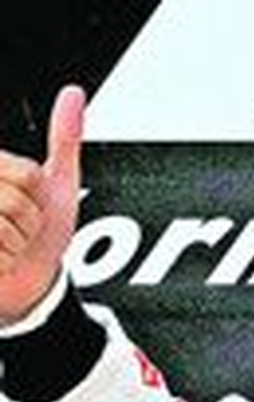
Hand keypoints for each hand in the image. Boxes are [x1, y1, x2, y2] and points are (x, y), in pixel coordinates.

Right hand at [0, 84, 84, 324]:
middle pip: (14, 202)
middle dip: (28, 225)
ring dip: (14, 247)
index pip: (27, 175)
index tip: (28, 204)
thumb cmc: (42, 234)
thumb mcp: (57, 183)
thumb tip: (73, 93)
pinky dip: (2, 264)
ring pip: (2, 228)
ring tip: (5, 247)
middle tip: (17, 231)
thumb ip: (64, 137)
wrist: (29, 283)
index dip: (38, 195)